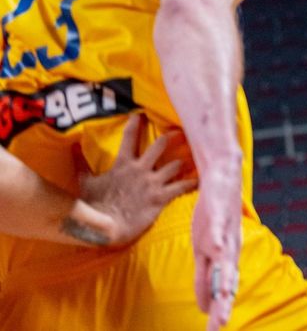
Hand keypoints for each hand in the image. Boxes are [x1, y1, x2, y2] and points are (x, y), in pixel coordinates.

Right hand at [77, 114, 195, 245]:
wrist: (104, 226)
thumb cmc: (95, 205)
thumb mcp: (86, 183)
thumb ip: (81, 164)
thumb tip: (72, 147)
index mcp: (123, 165)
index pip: (129, 138)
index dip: (135, 125)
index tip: (141, 114)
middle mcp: (141, 170)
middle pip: (159, 146)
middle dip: (170, 138)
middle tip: (180, 131)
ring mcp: (152, 183)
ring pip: (174, 165)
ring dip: (182, 162)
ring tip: (195, 157)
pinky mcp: (160, 197)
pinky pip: (181, 187)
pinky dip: (191, 183)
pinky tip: (200, 180)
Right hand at [191, 172, 242, 330]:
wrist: (224, 179)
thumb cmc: (214, 218)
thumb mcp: (205, 252)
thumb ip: (205, 279)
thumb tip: (206, 307)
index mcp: (224, 261)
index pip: (220, 292)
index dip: (218, 312)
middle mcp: (228, 251)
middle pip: (225, 282)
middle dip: (223, 304)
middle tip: (219, 327)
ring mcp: (224, 233)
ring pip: (224, 260)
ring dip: (222, 278)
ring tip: (221, 297)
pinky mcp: (218, 216)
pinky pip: (217, 229)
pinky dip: (217, 240)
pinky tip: (216, 250)